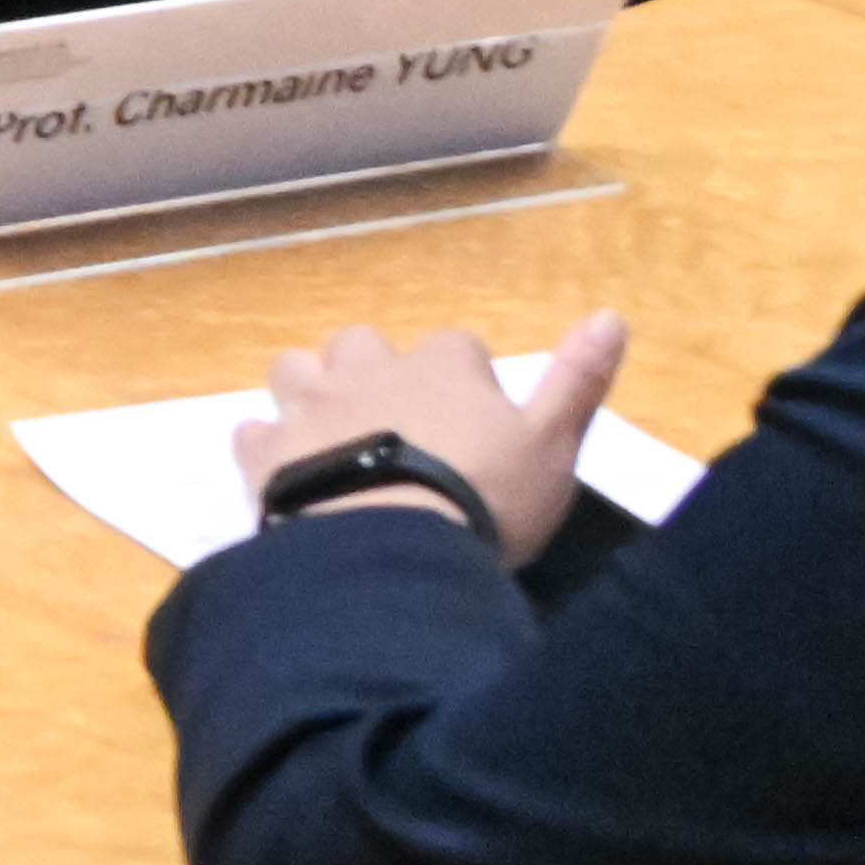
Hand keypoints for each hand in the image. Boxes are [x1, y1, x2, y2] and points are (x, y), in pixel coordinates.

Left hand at [241, 311, 633, 563]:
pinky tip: (283, 471)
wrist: (391, 549)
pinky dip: (267, 445)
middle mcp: (369, 371)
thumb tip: (611, 315)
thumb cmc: (486, 499)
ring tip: (333, 434)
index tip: (474, 413)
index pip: (457, 345)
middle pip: (363, 345)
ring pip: (296, 369)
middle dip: (375, 371)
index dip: (465, 375)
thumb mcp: (554, 445)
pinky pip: (252, 431)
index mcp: (442, 368)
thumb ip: (578, 382)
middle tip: (396, 422)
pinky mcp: (264, 452)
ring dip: (311, 391)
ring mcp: (310, 408)